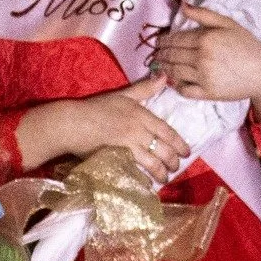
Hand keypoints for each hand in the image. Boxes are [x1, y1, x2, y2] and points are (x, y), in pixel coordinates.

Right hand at [19, 75, 191, 183]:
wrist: (73, 122)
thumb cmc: (97, 108)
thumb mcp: (123, 95)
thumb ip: (145, 88)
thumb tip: (164, 77)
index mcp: (142, 115)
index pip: (167, 132)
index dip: (180, 144)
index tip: (187, 152)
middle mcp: (138, 131)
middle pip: (164, 150)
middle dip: (173, 161)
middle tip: (176, 167)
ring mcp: (128, 146)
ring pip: (153, 163)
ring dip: (162, 173)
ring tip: (165, 178)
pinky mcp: (118, 159)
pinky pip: (137, 171)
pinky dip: (145, 178)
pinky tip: (148, 183)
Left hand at [153, 5, 260, 124]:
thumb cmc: (247, 45)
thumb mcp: (228, 24)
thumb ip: (204, 15)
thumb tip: (183, 6)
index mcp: (205, 38)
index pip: (175, 39)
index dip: (163, 40)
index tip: (159, 41)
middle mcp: (201, 57)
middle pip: (171, 55)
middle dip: (161, 54)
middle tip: (156, 54)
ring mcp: (203, 76)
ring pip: (174, 72)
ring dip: (164, 68)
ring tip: (161, 65)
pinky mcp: (207, 92)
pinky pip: (184, 89)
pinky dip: (176, 85)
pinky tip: (174, 81)